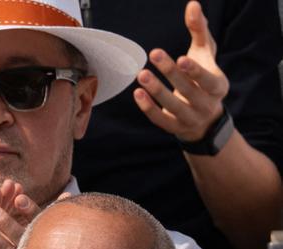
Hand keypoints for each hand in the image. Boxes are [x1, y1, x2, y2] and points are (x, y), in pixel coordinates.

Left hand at [133, 1, 228, 143]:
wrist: (203, 117)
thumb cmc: (203, 76)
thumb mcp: (205, 53)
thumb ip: (199, 30)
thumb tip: (192, 5)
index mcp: (218, 87)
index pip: (208, 81)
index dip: (195, 71)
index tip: (181, 59)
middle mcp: (206, 106)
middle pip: (188, 90)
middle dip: (170, 73)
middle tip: (154, 54)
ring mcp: (190, 119)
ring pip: (172, 106)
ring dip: (156, 90)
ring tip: (141, 74)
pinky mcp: (175, 128)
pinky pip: (160, 120)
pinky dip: (148, 108)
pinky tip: (138, 93)